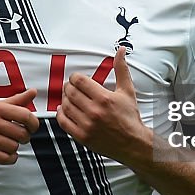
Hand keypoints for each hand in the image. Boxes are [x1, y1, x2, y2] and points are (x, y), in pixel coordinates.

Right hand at [0, 89, 39, 164]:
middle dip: (24, 138)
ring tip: (7, 144)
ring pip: (14, 147)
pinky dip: (9, 158)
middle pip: (22, 134)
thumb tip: (33, 92)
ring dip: (14, 148)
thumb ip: (15, 100)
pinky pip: (5, 158)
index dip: (34, 124)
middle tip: (18, 137)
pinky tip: (5, 154)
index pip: (25, 115)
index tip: (32, 127)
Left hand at [57, 47, 151, 164]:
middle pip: (70, 92)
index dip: (75, 77)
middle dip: (69, 87)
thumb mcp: (127, 91)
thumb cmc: (130, 117)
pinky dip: (61, 114)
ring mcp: (87, 125)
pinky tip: (64, 110)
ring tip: (70, 98)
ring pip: (66, 105)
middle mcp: (94, 111)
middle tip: (72, 87)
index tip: (77, 79)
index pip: (79, 80)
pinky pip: (64, 122)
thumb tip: (120, 51)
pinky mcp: (82, 136)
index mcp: (104, 98)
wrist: (133, 143)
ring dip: (65, 99)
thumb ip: (121, 69)